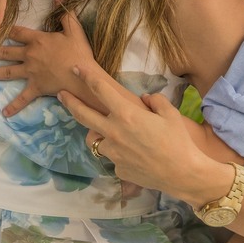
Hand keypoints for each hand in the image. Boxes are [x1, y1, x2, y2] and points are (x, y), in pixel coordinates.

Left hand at [0, 0, 91, 114]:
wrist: (83, 76)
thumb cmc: (79, 52)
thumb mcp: (74, 29)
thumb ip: (65, 12)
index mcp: (37, 40)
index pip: (17, 32)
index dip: (5, 29)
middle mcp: (29, 55)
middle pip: (6, 51)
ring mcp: (30, 72)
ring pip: (7, 71)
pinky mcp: (35, 87)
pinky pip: (23, 98)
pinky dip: (14, 106)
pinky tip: (4, 113)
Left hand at [58, 66, 210, 196]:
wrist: (182, 173)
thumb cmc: (178, 140)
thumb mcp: (170, 113)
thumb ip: (155, 101)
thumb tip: (145, 99)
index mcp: (126, 114)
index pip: (99, 90)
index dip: (86, 77)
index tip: (76, 69)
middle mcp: (114, 132)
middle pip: (83, 114)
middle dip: (69, 102)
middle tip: (61, 94)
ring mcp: (113, 152)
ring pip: (96, 139)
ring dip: (100, 134)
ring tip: (112, 133)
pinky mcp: (117, 168)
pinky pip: (113, 157)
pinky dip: (119, 153)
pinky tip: (136, 155)